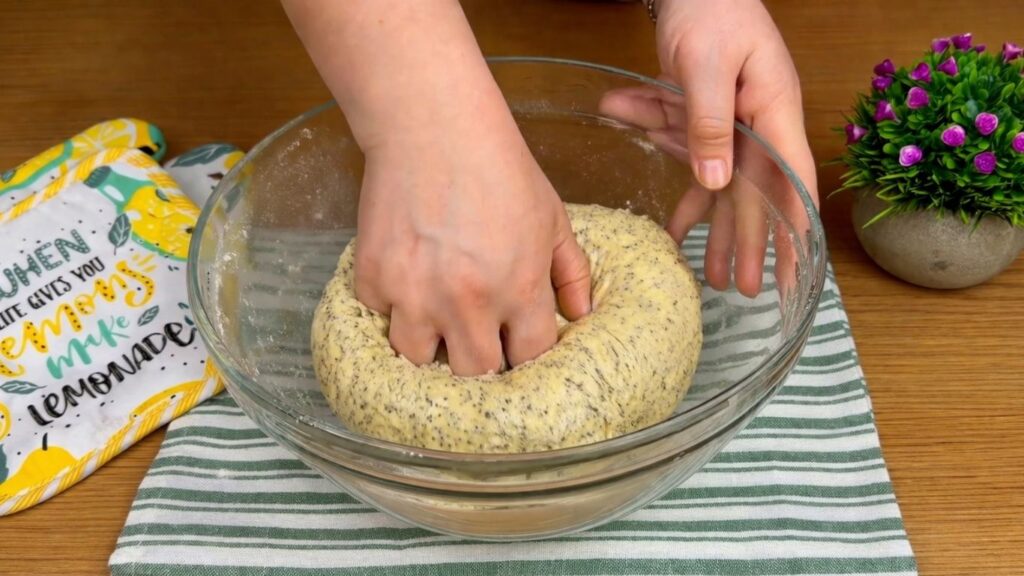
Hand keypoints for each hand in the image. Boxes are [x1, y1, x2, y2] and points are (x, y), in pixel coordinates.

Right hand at [354, 119, 590, 376]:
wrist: (432, 125)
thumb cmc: (498, 166)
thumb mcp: (552, 215)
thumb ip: (572, 271)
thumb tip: (581, 314)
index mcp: (520, 289)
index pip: (530, 358)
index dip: (526, 353)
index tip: (517, 343)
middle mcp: (468, 303)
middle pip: (476, 372)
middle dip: (481, 358)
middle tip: (477, 336)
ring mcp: (416, 295)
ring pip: (420, 359)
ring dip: (431, 342)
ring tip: (437, 315)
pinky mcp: (374, 280)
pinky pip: (381, 319)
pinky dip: (392, 306)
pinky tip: (406, 278)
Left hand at [600, 0, 817, 296]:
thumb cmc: (711, 10)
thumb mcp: (707, 66)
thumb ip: (709, 123)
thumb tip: (717, 183)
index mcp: (773, 110)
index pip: (791, 178)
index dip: (794, 224)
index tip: (795, 267)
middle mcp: (759, 124)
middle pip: (757, 193)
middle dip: (752, 243)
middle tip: (746, 289)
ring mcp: (733, 125)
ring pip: (726, 188)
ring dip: (718, 230)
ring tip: (713, 274)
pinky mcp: (704, 122)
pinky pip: (693, 165)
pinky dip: (682, 193)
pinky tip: (673, 229)